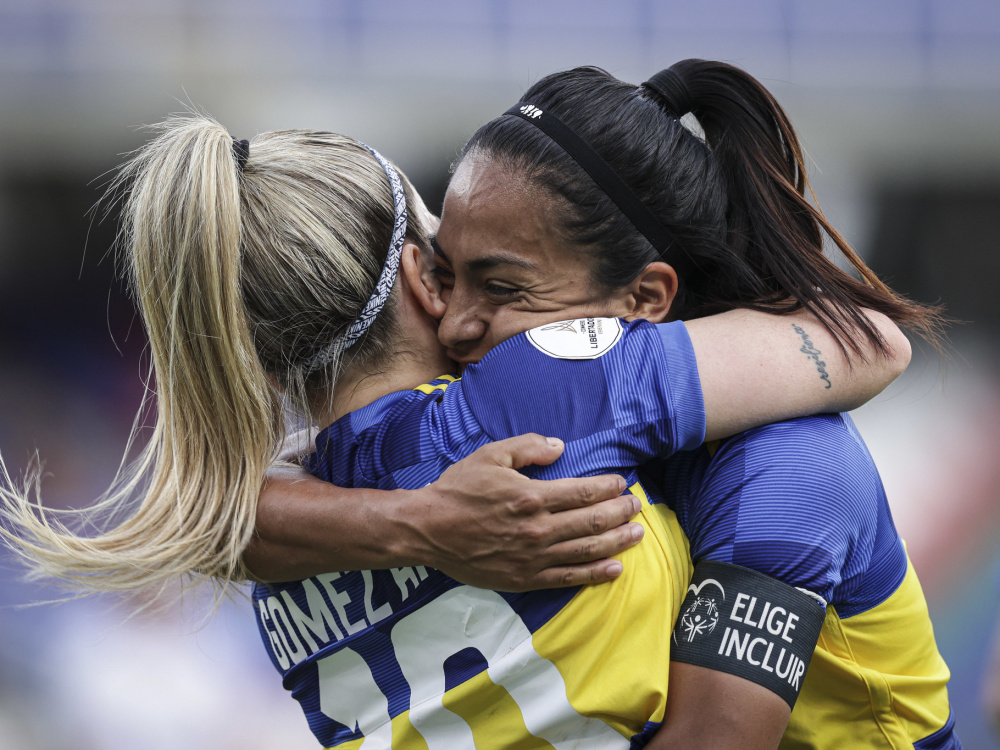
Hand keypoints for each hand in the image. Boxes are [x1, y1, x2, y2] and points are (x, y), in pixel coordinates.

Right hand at [397, 433, 642, 590]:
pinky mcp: (525, 578)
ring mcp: (533, 557)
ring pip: (587, 550)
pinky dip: (595, 574)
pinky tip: (614, 568)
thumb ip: (528, 447)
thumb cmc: (458, 490)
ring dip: (617, 542)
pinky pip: (568, 577)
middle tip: (636, 506)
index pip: (583, 492)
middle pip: (592, 521)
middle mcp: (537, 529)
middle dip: (620, 513)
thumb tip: (560, 447)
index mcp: (531, 497)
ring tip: (637, 534)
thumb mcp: (490, 456)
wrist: (428, 529)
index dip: (608, 488)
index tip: (622, 483)